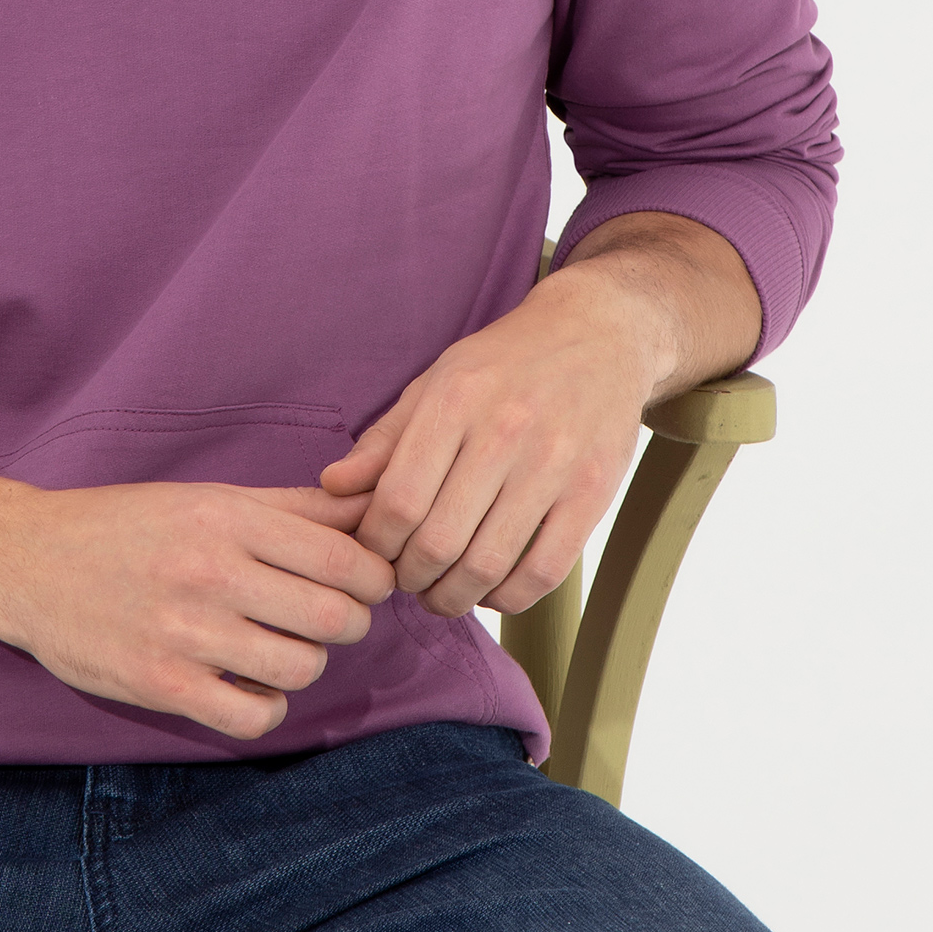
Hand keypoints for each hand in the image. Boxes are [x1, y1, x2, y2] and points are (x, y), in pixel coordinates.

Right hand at [0, 479, 391, 743]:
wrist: (27, 561)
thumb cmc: (125, 525)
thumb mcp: (206, 498)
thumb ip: (290, 506)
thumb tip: (369, 510)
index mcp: (226, 519)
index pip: (345, 559)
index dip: (374, 578)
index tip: (366, 585)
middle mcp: (210, 574)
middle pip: (333, 617)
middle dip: (349, 622)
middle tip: (328, 619)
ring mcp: (184, 634)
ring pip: (301, 668)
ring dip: (305, 663)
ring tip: (281, 648)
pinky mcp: (160, 686)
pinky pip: (254, 717)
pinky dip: (266, 706)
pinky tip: (248, 684)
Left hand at [319, 215, 758, 617]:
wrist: (600, 334)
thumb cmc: (504, 364)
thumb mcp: (436, 382)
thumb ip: (384, 440)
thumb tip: (332, 487)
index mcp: (454, 401)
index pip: (398, 501)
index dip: (377, 543)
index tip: (376, 552)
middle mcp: (504, 432)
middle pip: (438, 542)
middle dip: (411, 578)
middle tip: (407, 580)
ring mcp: (554, 464)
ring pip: (488, 565)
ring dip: (454, 597)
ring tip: (443, 592)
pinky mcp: (594, 492)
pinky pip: (543, 572)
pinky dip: (508, 597)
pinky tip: (492, 589)